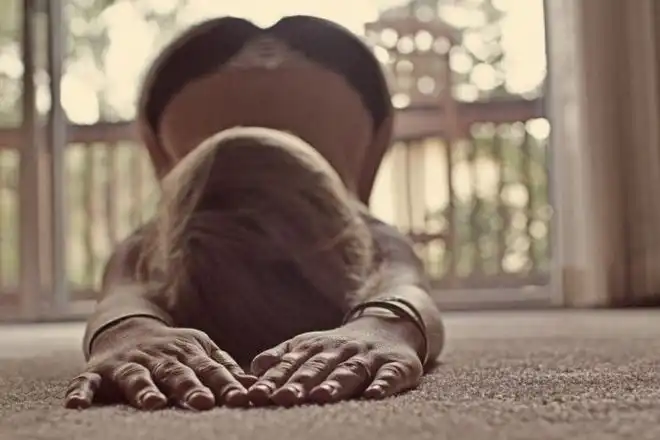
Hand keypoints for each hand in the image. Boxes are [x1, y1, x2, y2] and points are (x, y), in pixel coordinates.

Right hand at [65, 317, 256, 410]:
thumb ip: (224, 369)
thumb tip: (257, 385)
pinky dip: (82, 392)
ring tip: (152, 404)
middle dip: (190, 387)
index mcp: (188, 353)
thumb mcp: (202, 351)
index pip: (211, 370)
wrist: (128, 326)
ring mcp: (128, 363)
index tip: (242, 399)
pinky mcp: (99, 371)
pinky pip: (87, 381)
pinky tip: (76, 405)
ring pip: (136, 377)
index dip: (226, 384)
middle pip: (177, 373)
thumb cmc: (173, 349)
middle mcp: (159, 357)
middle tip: (203, 403)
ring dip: (143, 390)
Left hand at [247, 316, 423, 406]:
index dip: (274, 380)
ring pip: (350, 371)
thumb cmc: (341, 347)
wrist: (391, 326)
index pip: (291, 365)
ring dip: (335, 384)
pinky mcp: (398, 365)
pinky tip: (374, 395)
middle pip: (318, 368)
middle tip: (282, 398)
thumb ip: (282, 358)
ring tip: (320, 397)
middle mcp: (340, 350)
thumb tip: (253, 368)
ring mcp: (369, 357)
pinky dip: (382, 385)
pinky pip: (390, 375)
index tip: (256, 395)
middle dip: (299, 383)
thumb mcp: (310, 346)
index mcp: (315, 348)